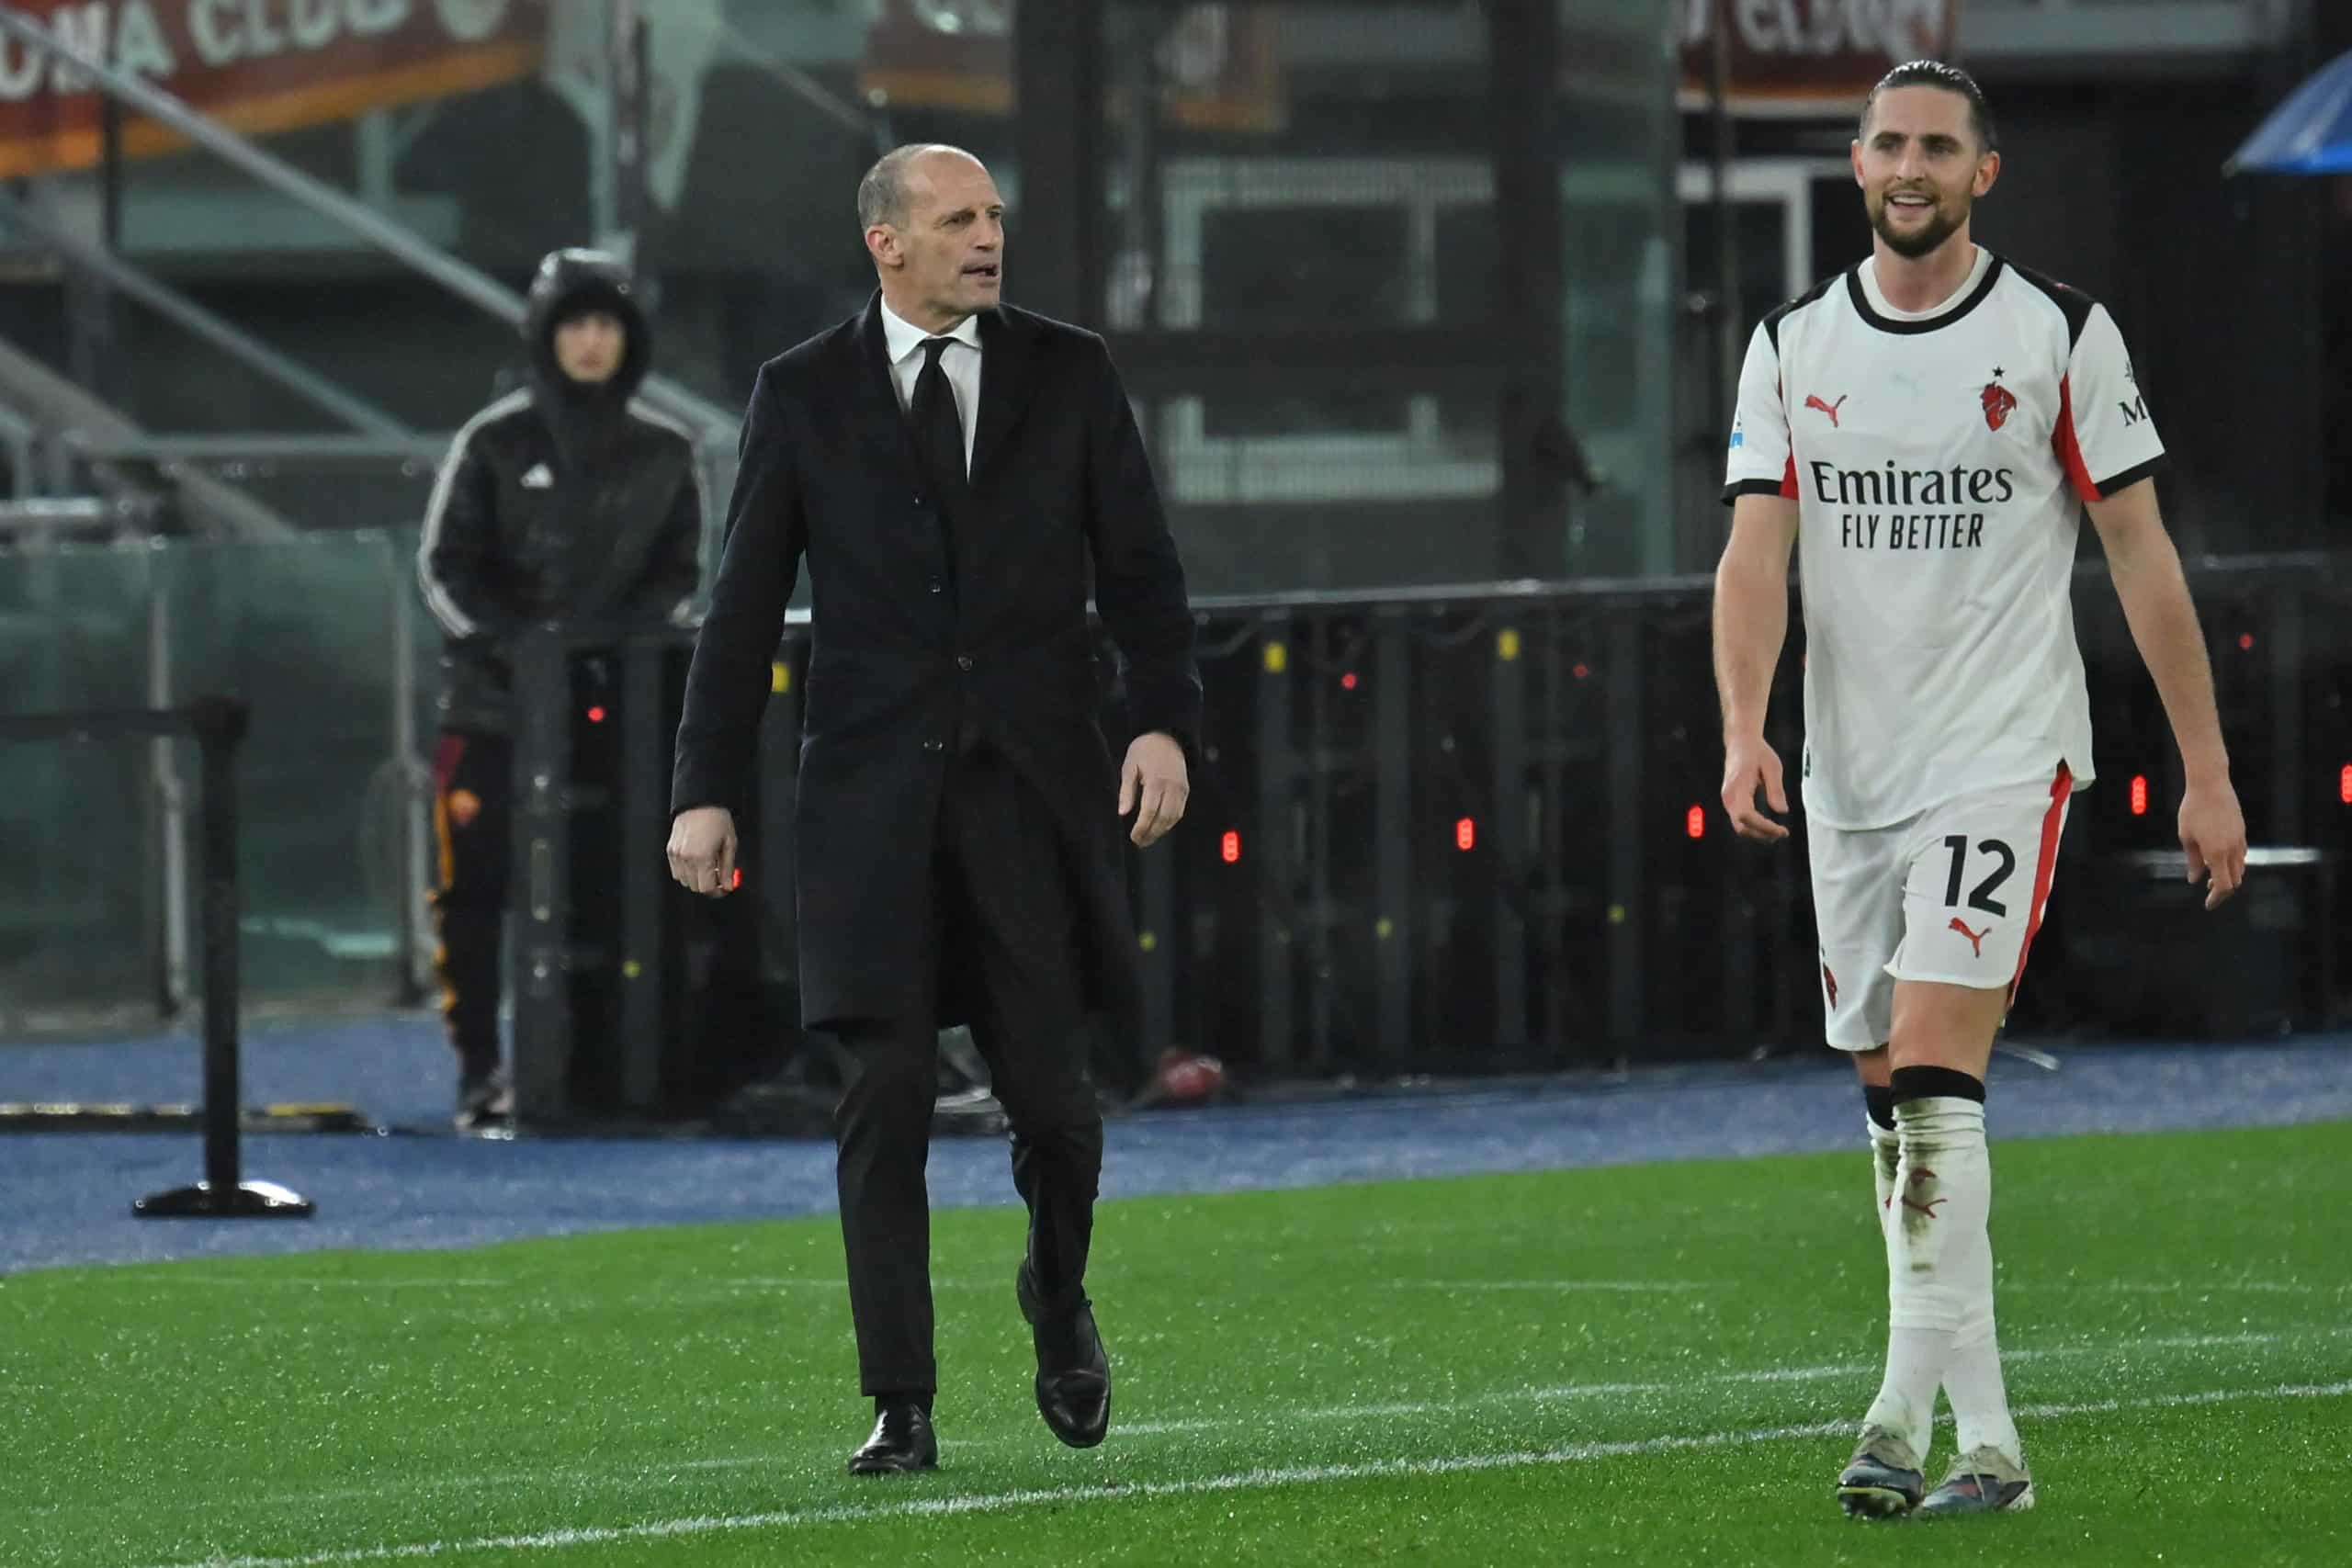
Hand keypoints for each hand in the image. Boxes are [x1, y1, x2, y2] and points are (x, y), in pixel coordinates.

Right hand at [667, 806, 738, 896]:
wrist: (700, 801)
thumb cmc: (717, 818)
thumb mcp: (729, 844)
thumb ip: (728, 869)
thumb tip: (727, 886)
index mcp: (702, 857)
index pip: (706, 888)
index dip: (716, 891)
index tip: (723, 888)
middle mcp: (686, 858)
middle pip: (695, 887)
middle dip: (708, 885)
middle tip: (718, 875)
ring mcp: (675, 854)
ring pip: (684, 881)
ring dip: (696, 879)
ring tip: (708, 867)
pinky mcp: (670, 850)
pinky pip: (676, 871)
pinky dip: (686, 872)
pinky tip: (697, 862)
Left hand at [1118, 732, 1188, 846]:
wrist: (1167, 737)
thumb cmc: (1144, 751)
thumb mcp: (1130, 766)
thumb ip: (1126, 791)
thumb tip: (1122, 813)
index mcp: (1156, 781)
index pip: (1149, 812)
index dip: (1142, 828)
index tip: (1133, 836)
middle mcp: (1172, 787)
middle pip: (1163, 818)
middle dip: (1151, 833)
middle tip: (1140, 842)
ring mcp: (1181, 789)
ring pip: (1173, 818)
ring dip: (1161, 831)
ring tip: (1148, 838)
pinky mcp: (1185, 790)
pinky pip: (1179, 812)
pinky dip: (1169, 822)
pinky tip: (1159, 827)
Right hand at [1720, 731, 1789, 842]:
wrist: (1741, 742)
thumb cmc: (1757, 752)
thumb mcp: (1772, 767)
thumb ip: (1776, 790)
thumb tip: (1781, 811)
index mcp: (1738, 787)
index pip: (1747, 815)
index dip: (1764, 826)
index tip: (1781, 830)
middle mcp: (1729, 796)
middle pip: (1741, 826)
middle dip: (1762, 834)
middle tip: (1782, 833)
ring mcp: (1728, 800)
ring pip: (1739, 826)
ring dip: (1758, 833)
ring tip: (1777, 832)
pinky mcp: (1731, 801)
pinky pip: (1739, 820)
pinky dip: (1753, 827)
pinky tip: (1768, 826)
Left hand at [2178, 777, 2246, 909]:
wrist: (2210, 784)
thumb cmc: (2193, 809)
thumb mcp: (2186, 837)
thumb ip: (2193, 860)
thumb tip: (2195, 880)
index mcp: (2217, 853)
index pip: (2223, 886)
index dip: (2216, 898)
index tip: (2207, 904)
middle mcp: (2233, 849)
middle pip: (2234, 880)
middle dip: (2222, 889)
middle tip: (2207, 892)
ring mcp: (2240, 839)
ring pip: (2240, 868)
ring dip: (2228, 876)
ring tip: (2211, 876)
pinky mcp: (2242, 831)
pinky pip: (2241, 855)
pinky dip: (2232, 863)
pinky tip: (2219, 860)